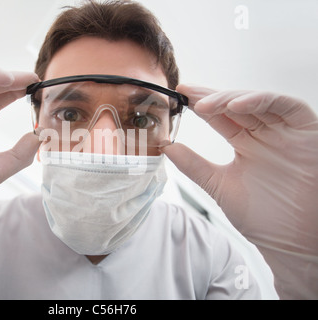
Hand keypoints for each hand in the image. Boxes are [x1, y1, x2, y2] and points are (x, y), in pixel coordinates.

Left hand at [163, 84, 317, 298]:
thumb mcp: (220, 186)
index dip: (200, 105)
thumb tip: (166, 146)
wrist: (294, 241)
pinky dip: (262, 101)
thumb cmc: (263, 218)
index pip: (220, 118)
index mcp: (246, 145)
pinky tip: (237, 105)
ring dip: (230, 99)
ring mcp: (285, 132)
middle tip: (186, 92)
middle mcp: (265, 134)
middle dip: (210, 98)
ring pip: (257, 102)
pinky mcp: (307, 131)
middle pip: (235, 106)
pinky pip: (287, 107)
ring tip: (204, 105)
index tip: (178, 97)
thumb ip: (194, 166)